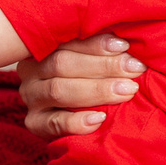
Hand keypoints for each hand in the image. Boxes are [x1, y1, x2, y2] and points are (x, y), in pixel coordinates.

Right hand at [17, 32, 142, 138]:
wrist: (70, 120)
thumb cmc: (88, 82)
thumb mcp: (89, 63)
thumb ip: (101, 53)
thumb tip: (127, 47)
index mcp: (44, 47)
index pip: (67, 41)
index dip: (96, 44)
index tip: (125, 46)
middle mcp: (32, 70)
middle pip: (62, 63)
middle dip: (103, 66)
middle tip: (134, 69)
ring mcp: (31, 97)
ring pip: (58, 90)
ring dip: (96, 90)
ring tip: (126, 91)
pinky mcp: (34, 123)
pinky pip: (53, 123)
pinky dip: (77, 121)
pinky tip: (99, 118)